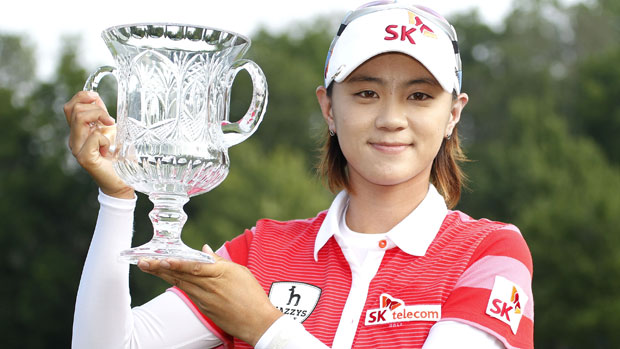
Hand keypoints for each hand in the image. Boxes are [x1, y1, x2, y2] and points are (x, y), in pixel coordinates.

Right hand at [63, 91, 133, 198]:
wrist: (122, 182)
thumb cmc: (119, 158)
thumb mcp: (111, 131)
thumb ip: (102, 117)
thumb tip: (96, 99)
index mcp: (78, 131)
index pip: (70, 106)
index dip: (83, 97)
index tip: (98, 100)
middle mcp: (74, 139)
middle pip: (73, 109)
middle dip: (95, 107)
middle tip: (110, 119)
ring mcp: (77, 149)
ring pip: (79, 118)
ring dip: (99, 117)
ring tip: (111, 129)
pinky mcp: (84, 157)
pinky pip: (93, 136)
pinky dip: (105, 137)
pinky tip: (109, 148)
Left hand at [138, 246, 282, 345]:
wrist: (256, 322)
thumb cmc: (252, 295)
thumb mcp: (239, 271)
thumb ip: (219, 261)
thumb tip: (205, 250)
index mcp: (219, 274)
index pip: (193, 267)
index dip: (176, 263)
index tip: (161, 259)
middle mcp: (209, 287)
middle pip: (180, 275)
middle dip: (160, 268)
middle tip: (143, 261)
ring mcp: (205, 299)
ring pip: (180, 284)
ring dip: (163, 275)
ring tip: (148, 266)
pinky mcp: (204, 308)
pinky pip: (188, 292)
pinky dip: (176, 283)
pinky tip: (167, 277)